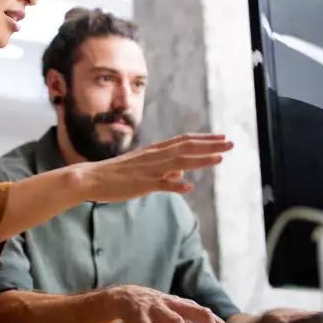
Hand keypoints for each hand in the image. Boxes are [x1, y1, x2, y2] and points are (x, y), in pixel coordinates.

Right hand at [83, 134, 232, 202]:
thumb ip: (164, 168)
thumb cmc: (117, 174)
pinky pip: (161, 184)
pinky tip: (189, 186)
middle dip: (210, 145)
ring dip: (200, 160)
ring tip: (220, 159)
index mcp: (154, 151)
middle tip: (231, 143)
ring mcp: (148, 169)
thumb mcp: (143, 167)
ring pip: (179, 162)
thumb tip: (183, 172)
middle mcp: (154, 156)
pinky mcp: (141, 184)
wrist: (91, 178)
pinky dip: (175, 184)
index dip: (204, 139)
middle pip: (186, 148)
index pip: (183, 141)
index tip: (222, 137)